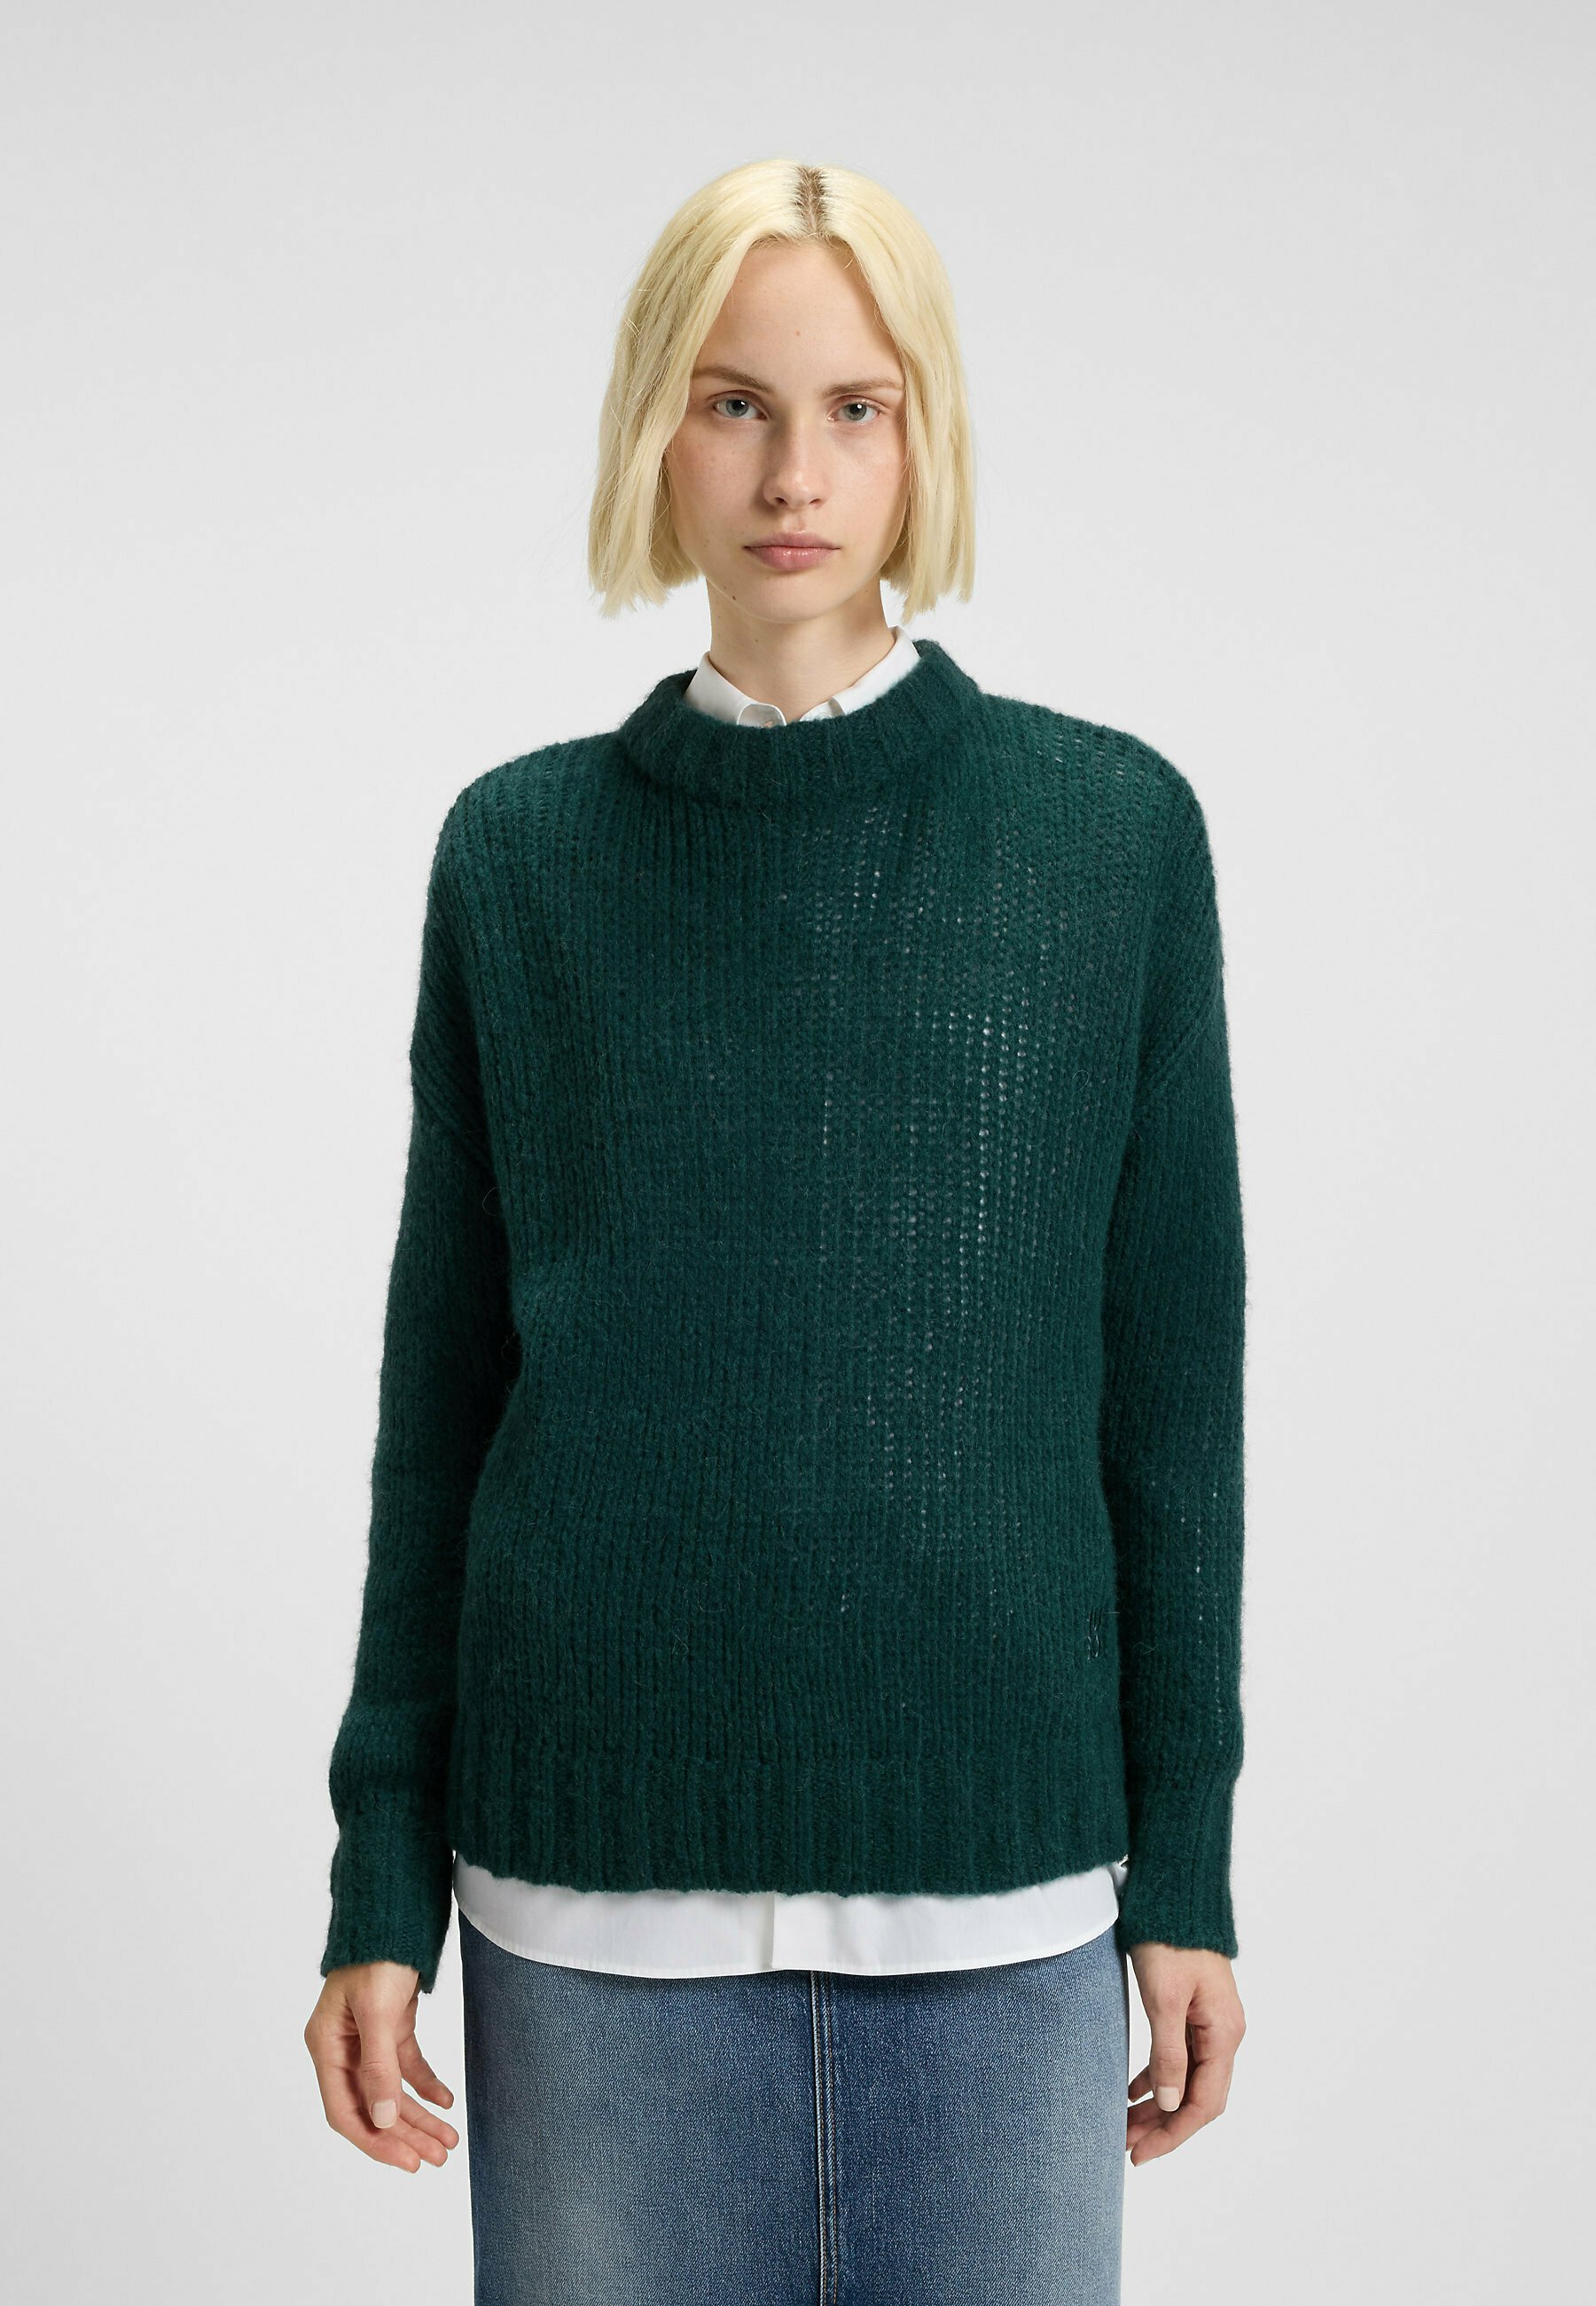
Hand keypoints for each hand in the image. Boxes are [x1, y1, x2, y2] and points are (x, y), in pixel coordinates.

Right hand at [305, 1962, 459, 2172]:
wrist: (396, 1912)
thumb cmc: (378, 1954)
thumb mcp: (377, 2011)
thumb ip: (378, 2067)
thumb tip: (382, 2120)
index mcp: (326, 2046)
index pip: (346, 2111)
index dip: (375, 2141)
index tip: (408, 2162)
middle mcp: (342, 2048)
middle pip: (372, 2107)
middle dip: (405, 2135)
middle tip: (438, 2158)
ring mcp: (367, 2039)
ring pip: (392, 2092)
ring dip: (419, 2117)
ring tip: (449, 2141)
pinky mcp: (391, 2027)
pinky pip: (407, 2067)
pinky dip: (425, 2085)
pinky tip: (446, 2101)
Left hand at [1123, 1943, 1244, 2164]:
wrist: (1173, 1891)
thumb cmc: (1169, 1938)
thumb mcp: (1163, 1998)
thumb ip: (1168, 2054)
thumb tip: (1168, 2105)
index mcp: (1223, 2033)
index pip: (1203, 2104)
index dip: (1172, 2134)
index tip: (1140, 2153)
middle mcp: (1223, 2032)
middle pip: (1196, 2096)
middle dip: (1161, 2124)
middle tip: (1124, 2144)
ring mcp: (1209, 2021)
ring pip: (1185, 2078)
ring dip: (1157, 2103)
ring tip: (1123, 2123)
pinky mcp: (1193, 2010)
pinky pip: (1179, 2056)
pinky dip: (1157, 2075)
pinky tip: (1132, 2088)